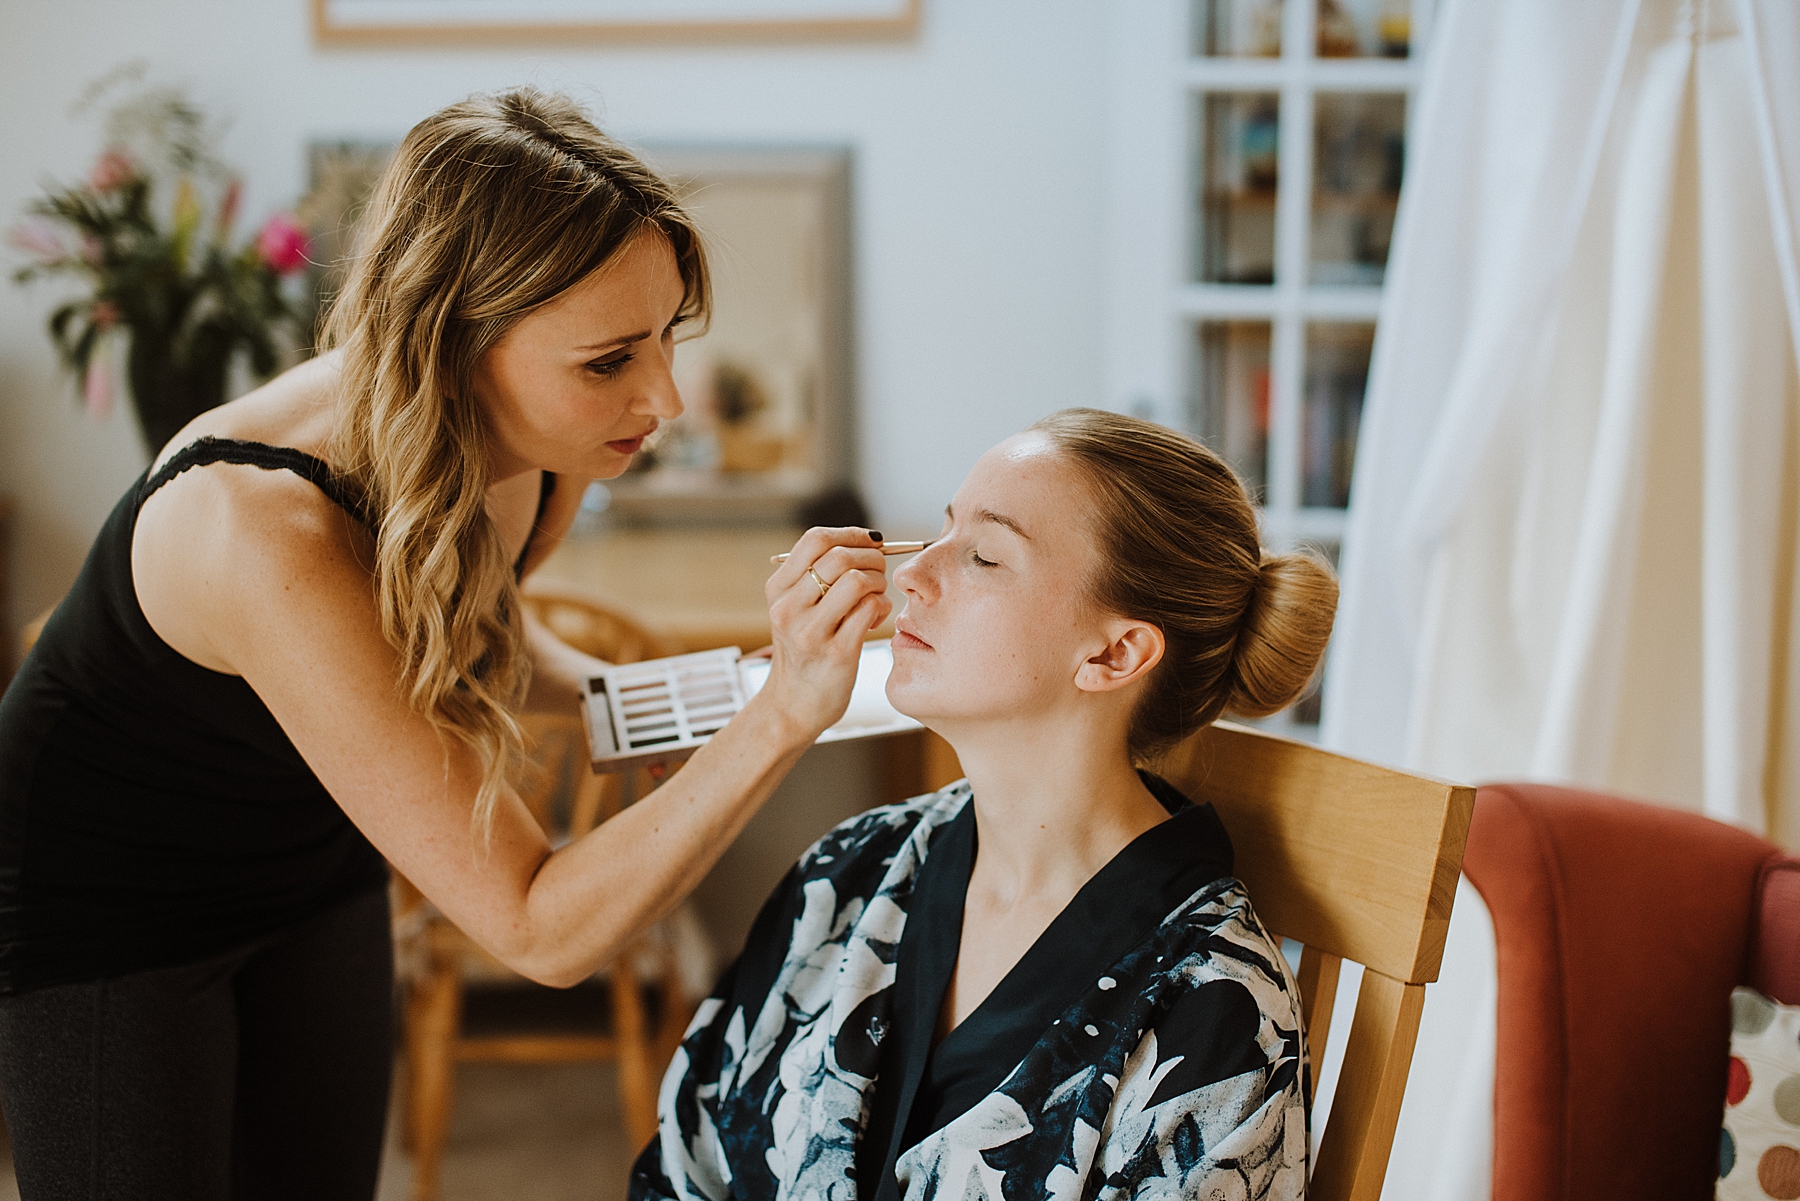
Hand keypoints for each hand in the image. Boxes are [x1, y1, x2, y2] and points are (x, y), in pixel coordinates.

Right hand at [752, 527, 891, 740]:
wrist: (793, 705)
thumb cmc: (804, 650)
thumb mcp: (795, 609)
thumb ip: (816, 576)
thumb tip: (866, 542)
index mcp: (778, 590)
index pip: (815, 540)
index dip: (851, 535)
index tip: (870, 543)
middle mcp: (789, 608)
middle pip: (840, 557)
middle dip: (872, 560)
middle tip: (878, 574)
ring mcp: (811, 631)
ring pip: (858, 581)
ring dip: (878, 584)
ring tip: (876, 598)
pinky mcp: (838, 652)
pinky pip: (871, 609)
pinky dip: (882, 608)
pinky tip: (876, 620)